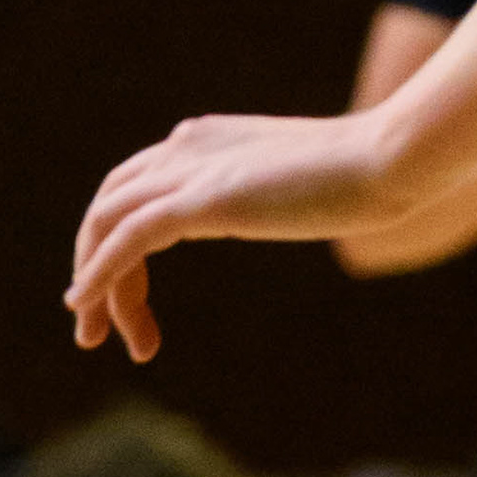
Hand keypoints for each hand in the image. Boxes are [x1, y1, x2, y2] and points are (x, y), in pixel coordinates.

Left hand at [68, 107, 407, 357]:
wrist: (391, 159)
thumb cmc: (365, 175)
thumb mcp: (295, 182)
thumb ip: (266, 190)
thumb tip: (277, 207)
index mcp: (203, 139)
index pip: (133, 191)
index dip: (114, 245)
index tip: (125, 302)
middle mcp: (185, 145)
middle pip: (109, 208)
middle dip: (93, 268)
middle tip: (95, 331)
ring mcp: (191, 169)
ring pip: (107, 226)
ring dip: (95, 286)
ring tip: (98, 338)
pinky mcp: (203, 199)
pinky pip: (127, 239)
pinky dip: (98, 274)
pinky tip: (85, 306)